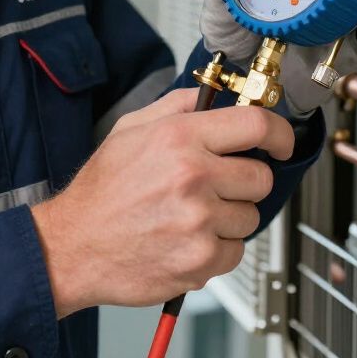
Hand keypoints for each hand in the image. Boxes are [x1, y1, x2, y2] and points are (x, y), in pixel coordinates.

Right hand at [30, 88, 293, 316]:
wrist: (75, 244)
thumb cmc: (102, 188)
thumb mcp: (131, 128)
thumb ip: (177, 106)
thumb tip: (215, 96)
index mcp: (180, 138)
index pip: (256, 126)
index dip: (279, 134)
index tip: (281, 142)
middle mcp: (193, 176)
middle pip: (261, 176)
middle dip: (245, 180)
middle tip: (216, 184)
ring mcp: (199, 221)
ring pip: (251, 216)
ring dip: (230, 216)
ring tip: (192, 214)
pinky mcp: (200, 260)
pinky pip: (236, 251)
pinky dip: (218, 248)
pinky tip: (188, 238)